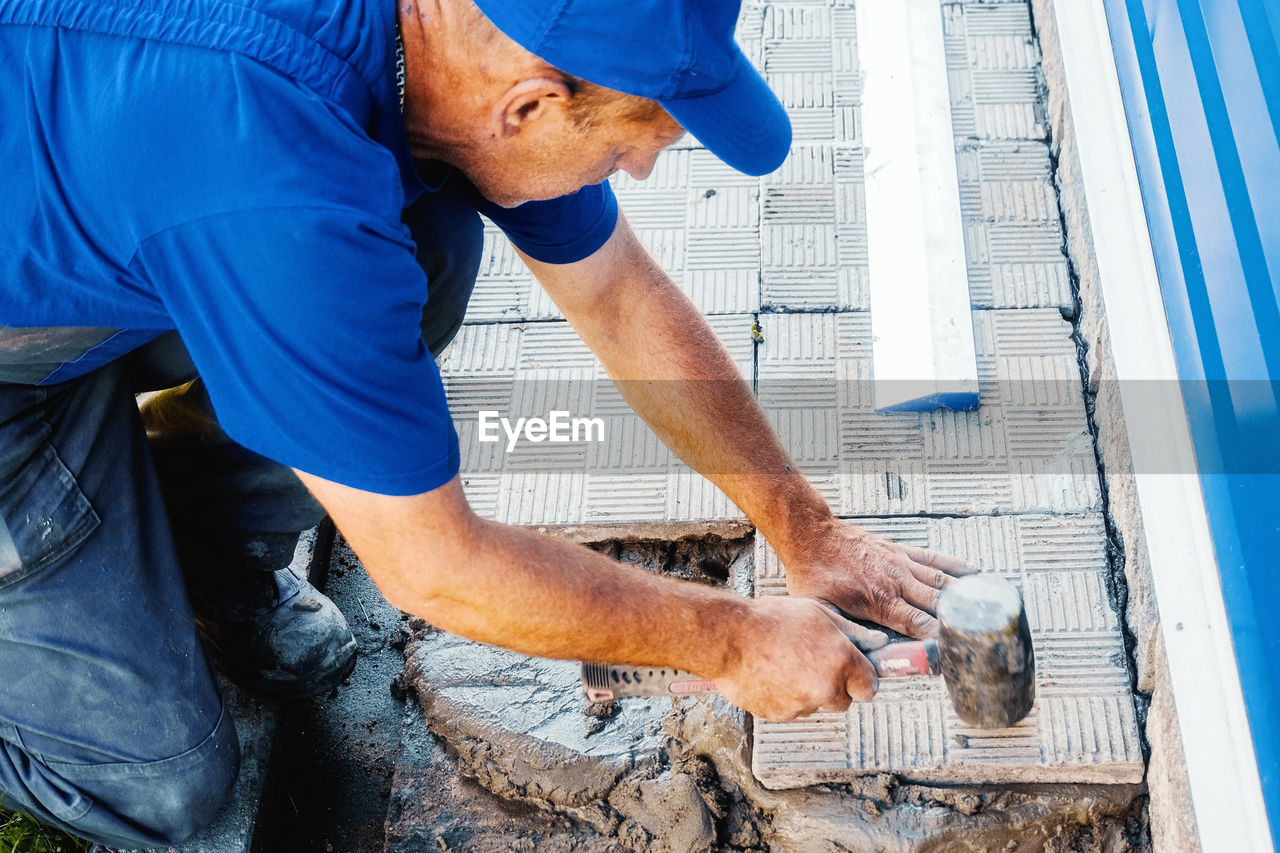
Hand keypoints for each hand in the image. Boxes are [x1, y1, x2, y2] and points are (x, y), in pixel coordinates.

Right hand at [713, 596, 880, 721]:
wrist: (728, 638)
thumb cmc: (770, 619)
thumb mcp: (818, 613)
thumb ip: (853, 633)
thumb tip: (877, 643)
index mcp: (841, 661)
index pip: (869, 687)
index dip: (862, 680)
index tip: (856, 675)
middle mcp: (826, 687)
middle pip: (844, 701)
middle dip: (835, 687)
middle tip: (813, 663)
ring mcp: (802, 705)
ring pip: (815, 704)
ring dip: (808, 691)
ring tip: (785, 663)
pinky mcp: (780, 715)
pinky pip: (792, 710)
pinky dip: (786, 697)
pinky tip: (771, 674)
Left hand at [783, 520, 973, 637]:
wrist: (811, 536)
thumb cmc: (814, 575)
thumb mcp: (824, 612)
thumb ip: (848, 633)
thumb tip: (871, 655)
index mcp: (880, 601)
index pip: (919, 625)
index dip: (939, 642)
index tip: (953, 657)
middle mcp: (896, 581)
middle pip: (938, 605)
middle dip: (958, 623)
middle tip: (979, 638)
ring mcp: (901, 564)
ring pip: (942, 581)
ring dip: (964, 596)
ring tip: (987, 609)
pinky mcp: (900, 550)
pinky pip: (934, 558)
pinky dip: (955, 565)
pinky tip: (974, 573)